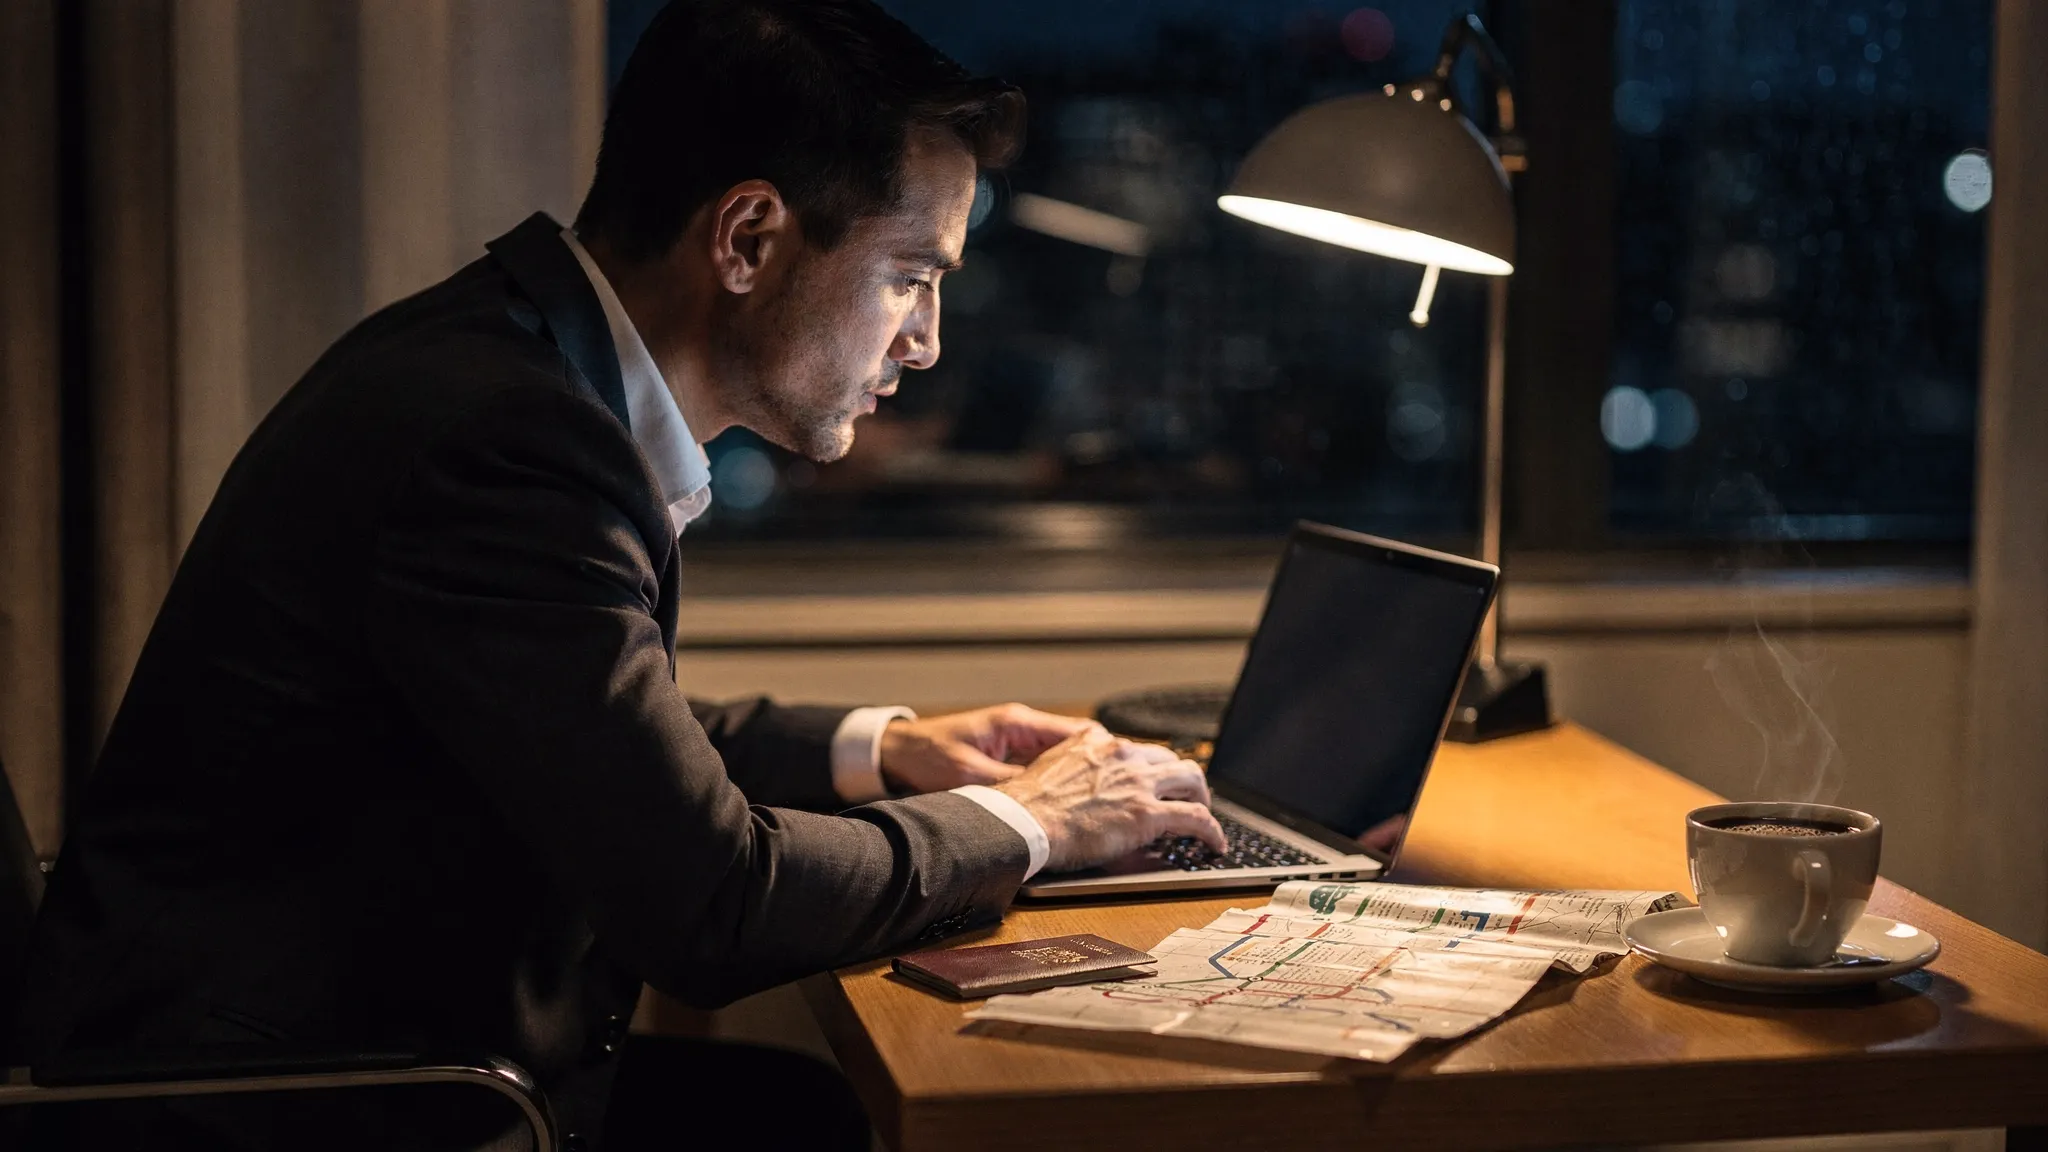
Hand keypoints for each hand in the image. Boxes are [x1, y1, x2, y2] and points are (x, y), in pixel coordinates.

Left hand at [877, 703, 1100, 793]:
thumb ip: (1010, 786)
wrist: (894, 755)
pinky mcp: (1008, 761)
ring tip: (1105, 803)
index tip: (1125, 775)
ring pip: (1065, 761)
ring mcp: (1017, 746)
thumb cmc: (926, 757)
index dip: (1106, 754)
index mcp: (1018, 723)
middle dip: (1101, 769)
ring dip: (1082, 780)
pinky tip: (1072, 808)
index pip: (1079, 732)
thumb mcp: (970, 775)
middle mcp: (1023, 730)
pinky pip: (1045, 772)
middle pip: (1079, 747)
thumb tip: (1048, 802)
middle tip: (1122, 794)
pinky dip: (1060, 787)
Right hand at [994, 728, 1226, 872]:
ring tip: (1205, 815)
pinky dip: (1212, 830)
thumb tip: (1080, 783)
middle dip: (1181, 778)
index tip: (1150, 781)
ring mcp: (1138, 782)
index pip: (1135, 748)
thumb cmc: (1026, 805)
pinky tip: (1215, 843)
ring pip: (1191, 778)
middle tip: (1184, 796)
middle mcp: (1123, 754)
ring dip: (1202, 797)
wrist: (1022, 822)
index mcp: (1096, 741)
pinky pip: (1196, 818)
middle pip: (1169, 758)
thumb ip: (1072, 765)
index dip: (1148, 768)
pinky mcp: (1148, 813)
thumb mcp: (1048, 766)